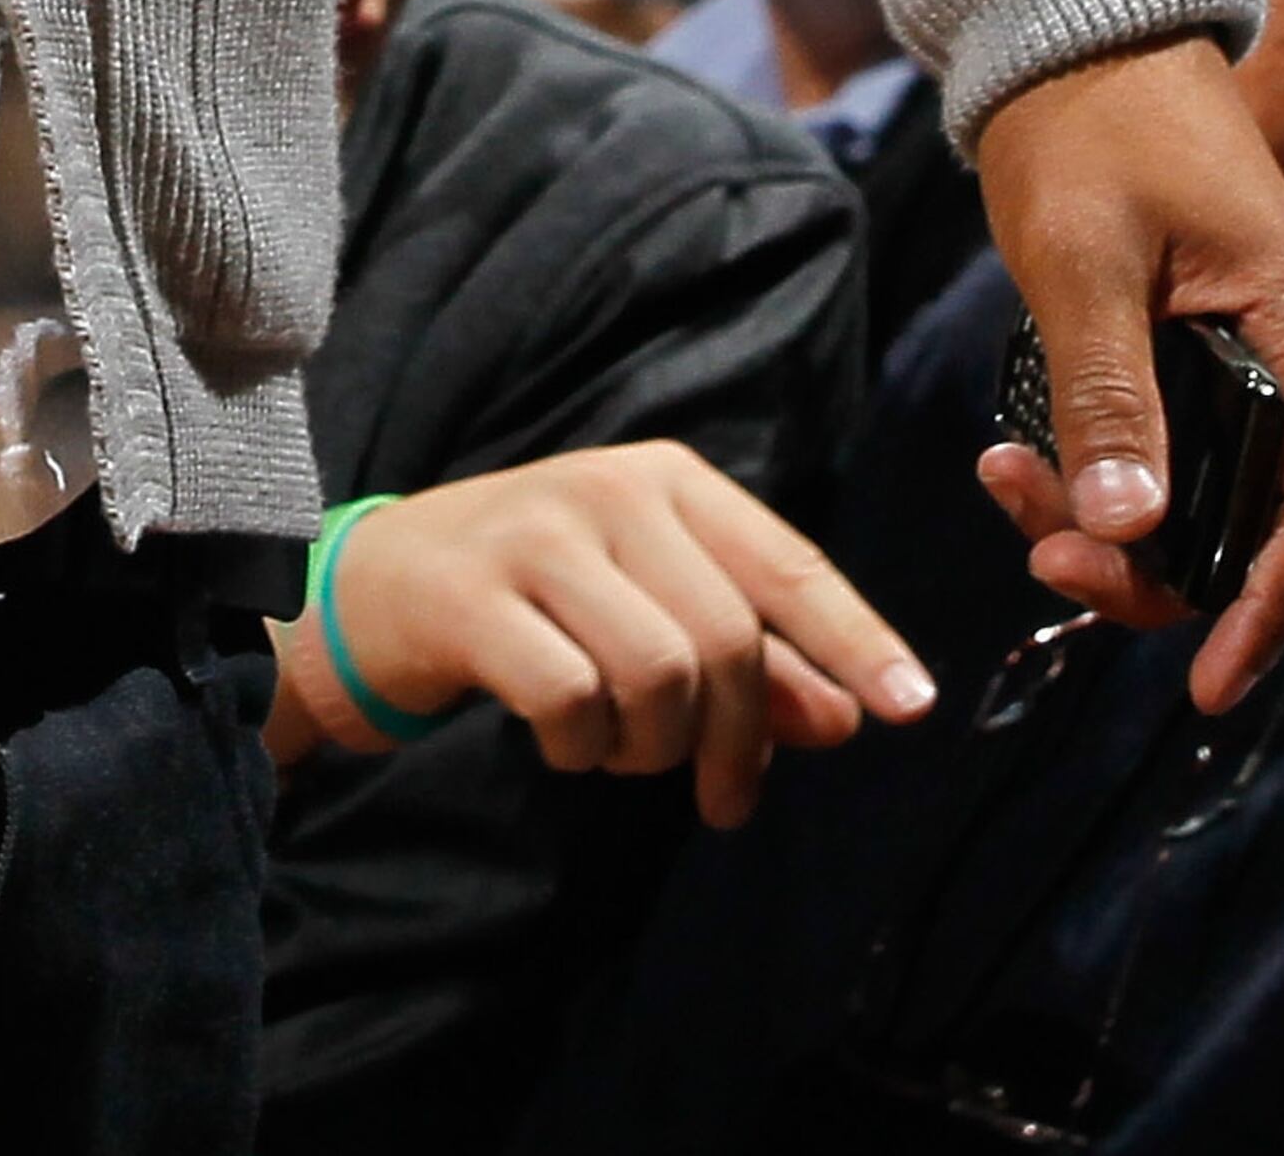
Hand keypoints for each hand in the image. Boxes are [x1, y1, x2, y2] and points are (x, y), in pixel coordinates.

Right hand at [275, 445, 935, 827]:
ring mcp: (536, 535)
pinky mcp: (474, 595)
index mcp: (663, 479)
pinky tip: (564, 743)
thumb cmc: (533, 599)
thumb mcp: (647, 610)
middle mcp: (607, 489)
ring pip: (657, 674)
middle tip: (726, 804)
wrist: (372, 587)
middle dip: (739, 742)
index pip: (785, 562)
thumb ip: (749, 660)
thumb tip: (847, 719)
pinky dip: (583, 749)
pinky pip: (573, 701)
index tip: (911, 708)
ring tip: (622, 755)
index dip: (854, 638)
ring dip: (653, 749)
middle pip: (726, 638)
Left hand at [971, 36, 1283, 710]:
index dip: (1269, 607)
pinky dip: (1089, 468)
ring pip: (1187, 490)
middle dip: (1149, 566)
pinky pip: (1150, 443)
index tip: (1207, 685)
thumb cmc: (1085, 122)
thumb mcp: (1085, 257)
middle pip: (1245, 520)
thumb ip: (1108, 391)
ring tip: (1004, 489)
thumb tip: (1128, 532)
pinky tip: (1010, 454)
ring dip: (1105, 519)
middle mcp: (1281, 355)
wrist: (1069, 23)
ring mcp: (1229, 349)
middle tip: (1042, 555)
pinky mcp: (1175, 341)